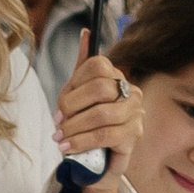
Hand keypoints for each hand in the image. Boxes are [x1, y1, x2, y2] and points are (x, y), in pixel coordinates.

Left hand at [52, 49, 140, 192]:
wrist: (96, 160)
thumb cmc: (86, 123)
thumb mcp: (78, 93)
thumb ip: (82, 66)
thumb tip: (86, 32)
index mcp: (116, 75)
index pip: (96, 65)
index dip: (74, 84)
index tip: (60, 106)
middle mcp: (131, 90)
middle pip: (100, 88)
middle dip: (73, 107)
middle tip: (58, 123)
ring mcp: (135, 113)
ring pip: (102, 115)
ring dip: (75, 128)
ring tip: (60, 139)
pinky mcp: (134, 135)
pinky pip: (106, 136)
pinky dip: (82, 142)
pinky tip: (69, 148)